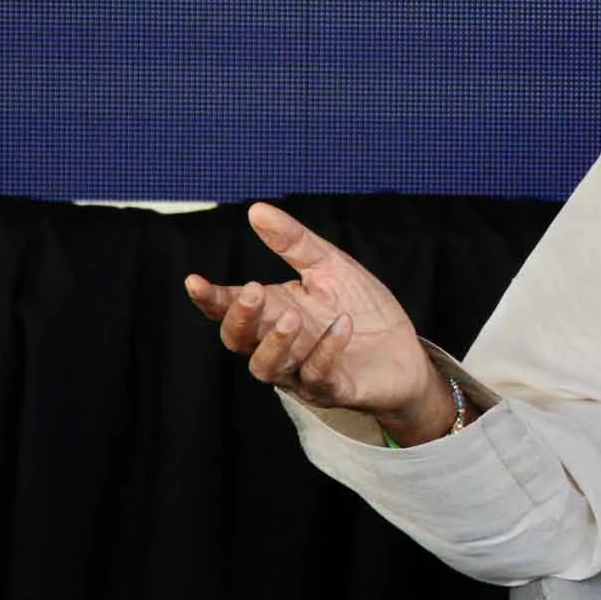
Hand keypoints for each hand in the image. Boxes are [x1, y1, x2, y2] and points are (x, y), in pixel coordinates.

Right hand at [184, 203, 455, 444]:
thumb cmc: (362, 308)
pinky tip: (342, 324)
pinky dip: (327, 351)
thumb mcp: (330, 266)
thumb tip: (257, 210)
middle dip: (240, 317)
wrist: (406, 352)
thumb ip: (294, 243)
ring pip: (266, 367)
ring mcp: (301, 371)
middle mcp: (279, 344)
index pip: (229, 307)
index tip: (194, 281)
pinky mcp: (332, 389)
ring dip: (275, 342)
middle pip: (238, 340)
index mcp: (273, 311)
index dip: (209, 297)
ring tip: (292, 316)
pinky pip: (318, 376)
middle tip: (254, 290)